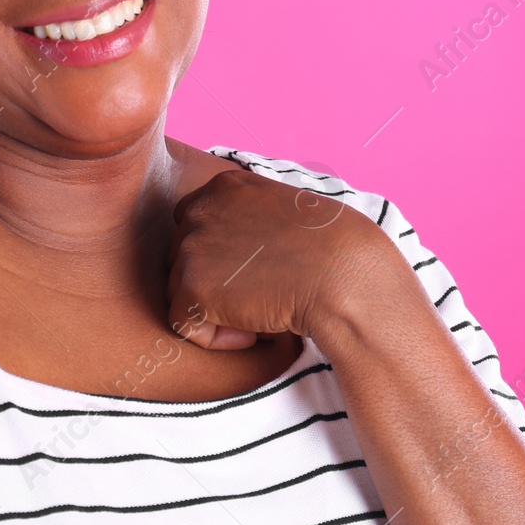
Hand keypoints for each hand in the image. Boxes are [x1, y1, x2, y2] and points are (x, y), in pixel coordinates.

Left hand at [165, 166, 392, 350]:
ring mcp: (193, 247)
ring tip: (262, 314)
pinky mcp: (193, 287)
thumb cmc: (335, 250)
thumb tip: (236, 251)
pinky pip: (184, 323)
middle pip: (184, 257)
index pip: (195, 221)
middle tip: (262, 296)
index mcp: (225, 186)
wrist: (343, 276)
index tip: (255, 271)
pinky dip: (215, 338)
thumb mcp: (287, 211)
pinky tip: (253, 333)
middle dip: (216, 282)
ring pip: (181, 289)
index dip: (219, 254)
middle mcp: (201, 209)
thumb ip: (252, 218)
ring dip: (217, 310)